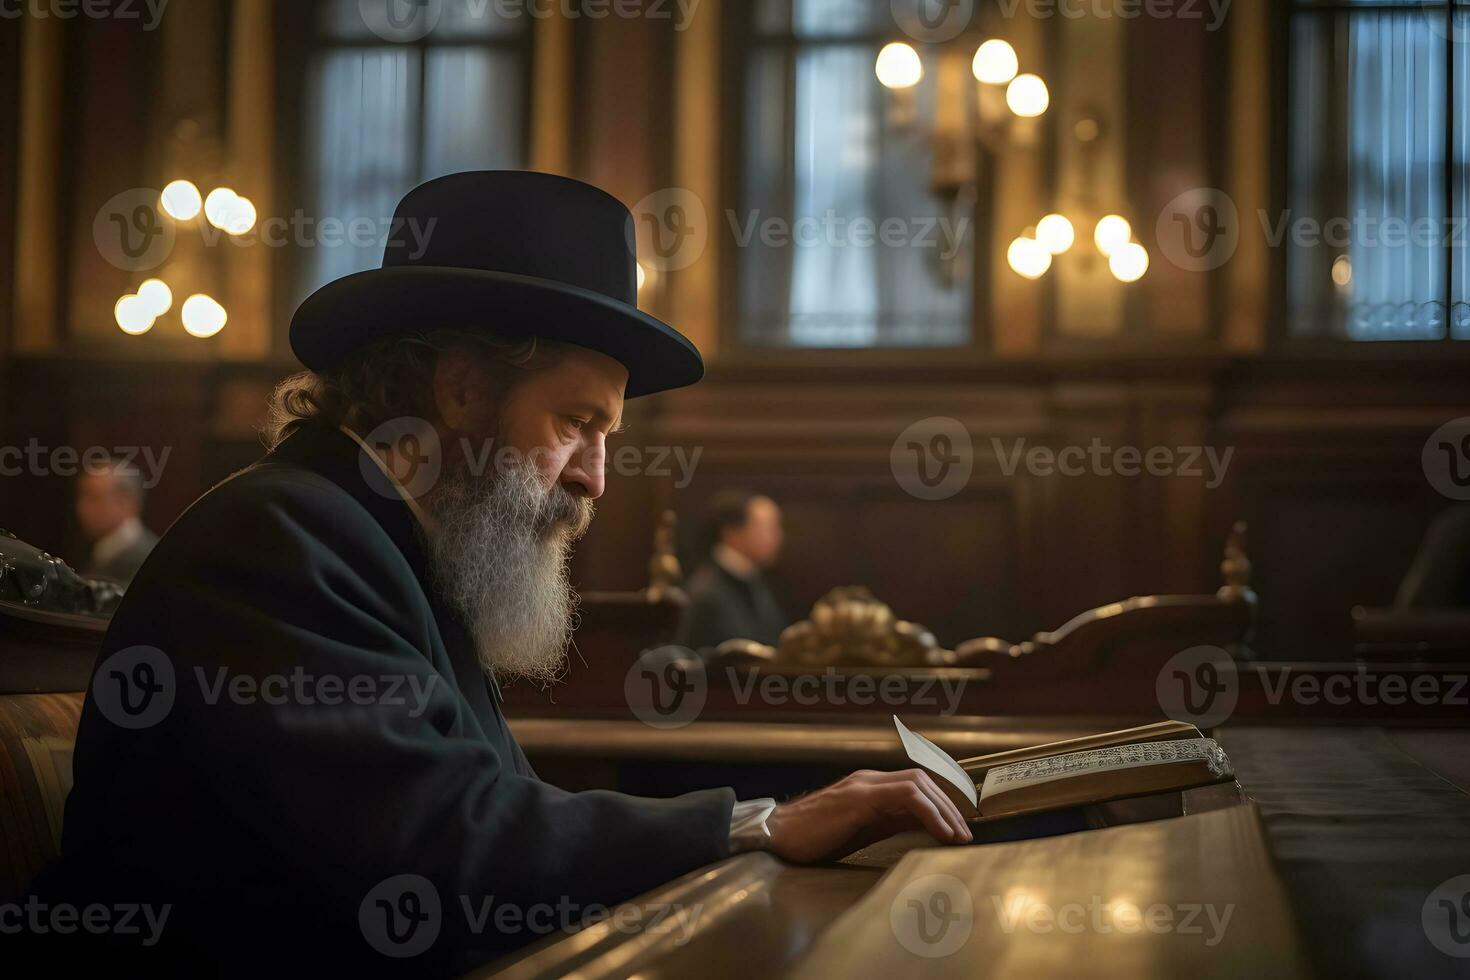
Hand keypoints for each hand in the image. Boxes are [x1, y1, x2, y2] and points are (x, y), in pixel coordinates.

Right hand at [765, 769, 972, 863]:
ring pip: (918, 783)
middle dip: (949, 805)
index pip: (915, 785)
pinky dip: (930, 813)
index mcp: (868, 786)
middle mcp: (868, 779)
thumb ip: (888, 822)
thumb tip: (921, 826)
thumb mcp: (859, 830)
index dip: (941, 803)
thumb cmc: (811, 838)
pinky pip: (906, 797)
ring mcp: (864, 785)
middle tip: (964, 833)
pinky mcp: (860, 798)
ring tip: (958, 835)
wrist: (776, 836)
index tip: (958, 828)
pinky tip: (940, 834)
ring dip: (944, 809)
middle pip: (922, 779)